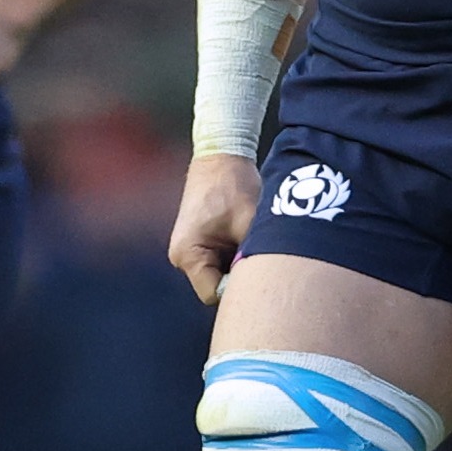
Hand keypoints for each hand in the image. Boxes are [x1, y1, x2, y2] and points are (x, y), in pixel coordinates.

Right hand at [169, 154, 259, 305]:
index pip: (214, 294)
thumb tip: (270, 283)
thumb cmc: (234, 185)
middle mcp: (182, 258)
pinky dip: (235, 256)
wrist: (221, 156)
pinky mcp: (198, 244)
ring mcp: (189, 251)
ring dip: (238, 265)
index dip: (240, 288)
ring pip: (219, 274)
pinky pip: (219, 262)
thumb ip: (255, 258)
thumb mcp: (250, 224)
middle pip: (215, 287)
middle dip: (240, 278)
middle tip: (263, 261)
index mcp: (188, 255)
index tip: (261, 271)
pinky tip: (247, 240)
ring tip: (253, 244)